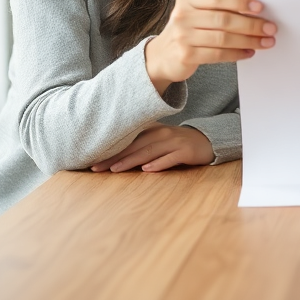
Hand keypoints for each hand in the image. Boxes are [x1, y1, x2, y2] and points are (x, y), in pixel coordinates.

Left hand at [89, 124, 213, 172]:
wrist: (206, 141)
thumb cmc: (177, 144)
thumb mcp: (158, 140)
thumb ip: (140, 145)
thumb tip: (114, 158)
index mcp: (152, 130)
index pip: (127, 141)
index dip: (110, 151)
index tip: (93, 161)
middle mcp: (161, 133)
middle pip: (134, 146)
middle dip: (115, 157)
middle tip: (97, 167)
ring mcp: (174, 142)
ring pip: (149, 151)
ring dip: (131, 160)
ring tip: (116, 169)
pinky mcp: (185, 151)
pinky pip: (170, 158)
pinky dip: (158, 163)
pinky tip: (147, 170)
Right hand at [144, 0, 275, 94]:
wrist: (162, 56)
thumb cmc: (188, 31)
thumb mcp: (196, 14)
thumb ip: (218, 9)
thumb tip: (254, 11)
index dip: (240, 2)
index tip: (260, 7)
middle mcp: (182, 16)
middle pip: (224, 19)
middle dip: (251, 24)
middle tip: (269, 28)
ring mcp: (183, 36)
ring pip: (224, 38)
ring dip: (249, 40)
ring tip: (265, 42)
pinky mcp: (186, 55)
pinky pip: (218, 54)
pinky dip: (237, 53)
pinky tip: (249, 52)